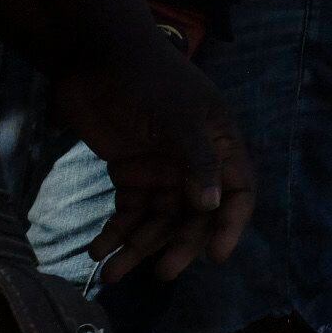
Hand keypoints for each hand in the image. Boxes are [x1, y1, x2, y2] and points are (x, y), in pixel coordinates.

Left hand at [50, 35, 253, 282]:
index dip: (231, 225)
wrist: (94, 58)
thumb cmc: (148, 80)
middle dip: (178, 246)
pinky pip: (128, 212)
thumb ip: (197, 161)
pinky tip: (98, 251)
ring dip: (138, 248)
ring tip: (112, 274)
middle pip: (195, 216)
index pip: (237, 192)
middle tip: (162, 274)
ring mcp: (161, 169)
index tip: (216, 256)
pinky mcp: (129, 173)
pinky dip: (114, 233)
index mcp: (219, 145)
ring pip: (157, 221)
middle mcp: (194, 163)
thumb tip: (212, 206)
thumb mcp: (178, 117)